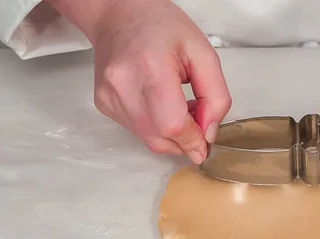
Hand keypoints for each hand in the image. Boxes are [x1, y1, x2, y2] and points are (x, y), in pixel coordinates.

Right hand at [50, 0, 231, 163]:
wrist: (118, 15)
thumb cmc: (159, 25)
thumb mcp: (203, 53)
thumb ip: (215, 96)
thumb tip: (209, 133)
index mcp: (152, 69)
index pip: (174, 125)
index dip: (194, 140)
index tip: (206, 143)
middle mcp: (124, 86)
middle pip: (160, 139)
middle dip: (184, 140)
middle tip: (197, 119)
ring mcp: (110, 98)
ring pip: (148, 139)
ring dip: (170, 134)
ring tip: (177, 105)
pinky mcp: (105, 104)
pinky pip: (136, 130)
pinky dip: (154, 126)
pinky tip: (159, 104)